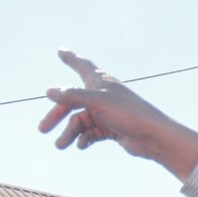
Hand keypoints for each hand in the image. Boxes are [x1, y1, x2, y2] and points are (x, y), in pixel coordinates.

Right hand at [38, 50, 197, 178]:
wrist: (154, 137)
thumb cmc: (130, 114)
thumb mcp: (98, 102)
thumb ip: (73, 96)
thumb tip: (49, 92)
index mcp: (102, 83)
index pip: (83, 66)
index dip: (72, 58)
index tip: (61, 51)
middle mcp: (103, 96)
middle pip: (73, 102)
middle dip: (58, 115)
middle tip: (42, 129)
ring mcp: (108, 113)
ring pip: (81, 121)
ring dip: (70, 133)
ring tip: (61, 145)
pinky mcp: (112, 129)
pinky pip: (92, 133)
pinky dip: (85, 138)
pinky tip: (82, 145)